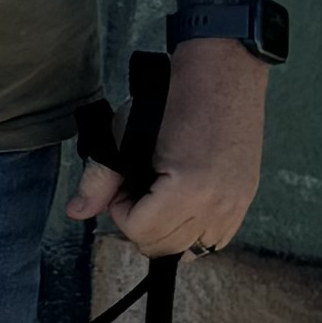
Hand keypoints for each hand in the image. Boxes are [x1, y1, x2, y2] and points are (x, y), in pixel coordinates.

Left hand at [69, 39, 266, 257]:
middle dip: (142, 222)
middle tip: (139, 186)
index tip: (125, 183)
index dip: (121, 211)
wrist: (222, 72)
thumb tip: (76, 212)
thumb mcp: (125, 134)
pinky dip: (193, 229)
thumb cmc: (172, 97)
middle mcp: (218, 204)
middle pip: (164, 248)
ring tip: (161, 192)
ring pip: (190, 250)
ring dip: (167, 229)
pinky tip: (182, 200)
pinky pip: (214, 239)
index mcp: (189, 189)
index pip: (140, 232)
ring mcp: (236, 205)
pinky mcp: (245, 200)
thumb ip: (99, 178)